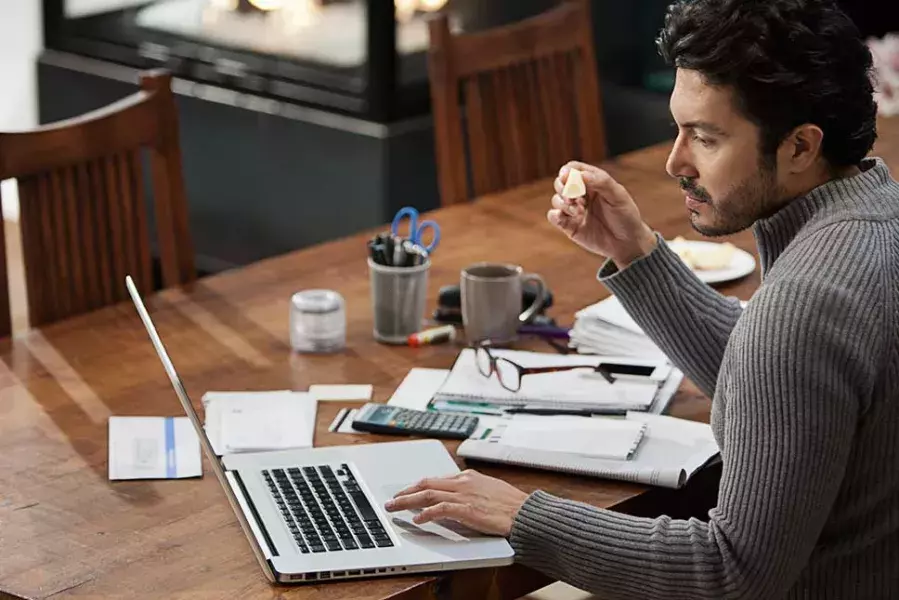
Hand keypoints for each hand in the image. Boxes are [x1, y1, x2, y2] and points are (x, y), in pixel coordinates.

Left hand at [384, 470, 528, 536]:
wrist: (527, 513)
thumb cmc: (512, 506)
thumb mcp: (488, 490)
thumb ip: (471, 491)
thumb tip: (457, 498)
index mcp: (468, 477)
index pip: (435, 479)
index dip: (417, 486)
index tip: (406, 492)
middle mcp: (463, 482)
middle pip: (426, 483)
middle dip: (406, 491)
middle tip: (392, 499)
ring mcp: (464, 494)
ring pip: (427, 493)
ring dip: (407, 500)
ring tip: (394, 507)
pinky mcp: (467, 508)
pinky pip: (440, 508)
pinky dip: (425, 513)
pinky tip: (417, 519)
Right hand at [548, 161, 657, 267]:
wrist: (627, 244)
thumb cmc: (626, 216)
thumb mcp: (618, 196)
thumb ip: (601, 182)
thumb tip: (580, 175)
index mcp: (593, 182)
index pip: (574, 169)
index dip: (567, 171)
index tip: (567, 177)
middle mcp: (581, 194)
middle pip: (561, 183)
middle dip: (563, 188)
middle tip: (573, 198)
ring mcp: (574, 210)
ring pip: (556, 199)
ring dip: (564, 204)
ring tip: (579, 212)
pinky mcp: (569, 226)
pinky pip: (553, 216)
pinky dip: (556, 215)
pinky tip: (571, 218)